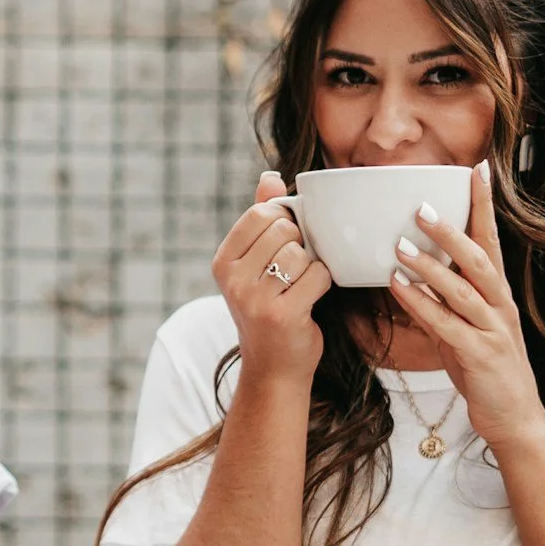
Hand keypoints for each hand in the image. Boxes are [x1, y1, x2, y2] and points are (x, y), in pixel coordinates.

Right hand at [213, 171, 333, 383]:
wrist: (273, 369)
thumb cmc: (269, 309)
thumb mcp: (256, 264)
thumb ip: (262, 218)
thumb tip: (271, 176)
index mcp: (222, 261)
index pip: (260, 213)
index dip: (284, 221)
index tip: (285, 245)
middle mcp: (231, 279)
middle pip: (284, 229)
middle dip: (299, 245)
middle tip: (293, 271)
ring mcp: (254, 298)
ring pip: (301, 252)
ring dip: (311, 267)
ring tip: (299, 287)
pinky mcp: (282, 314)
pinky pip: (317, 275)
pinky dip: (322, 284)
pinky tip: (310, 300)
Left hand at [386, 160, 544, 453]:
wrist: (514, 420)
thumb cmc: (488, 372)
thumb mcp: (466, 330)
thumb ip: (446, 302)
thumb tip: (416, 274)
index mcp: (498, 295)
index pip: (492, 241)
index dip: (484, 205)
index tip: (476, 169)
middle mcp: (501, 306)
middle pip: (479, 258)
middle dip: (451, 230)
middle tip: (420, 205)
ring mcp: (494, 330)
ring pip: (463, 289)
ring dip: (430, 265)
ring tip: (399, 245)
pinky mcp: (481, 355)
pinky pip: (448, 324)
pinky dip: (422, 303)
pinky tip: (398, 287)